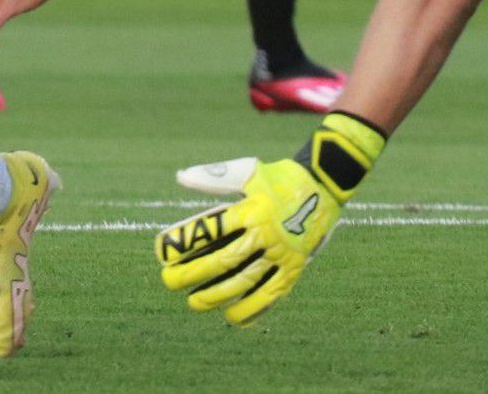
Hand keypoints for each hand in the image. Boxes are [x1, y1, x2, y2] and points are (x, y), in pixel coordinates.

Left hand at [157, 114, 383, 324]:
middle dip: (193, 274)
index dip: (184, 243)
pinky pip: (272, 293)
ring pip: (246, 281)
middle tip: (169, 282)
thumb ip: (214, 177)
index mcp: (250, 210)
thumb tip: (180, 178)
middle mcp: (266, 235)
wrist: (325, 184)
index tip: (162, 254)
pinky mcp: (295, 268)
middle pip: (224, 260)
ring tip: (194, 302)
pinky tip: (232, 317)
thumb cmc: (278, 177)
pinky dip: (252, 307)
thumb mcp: (248, 170)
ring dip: (218, 295)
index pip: (211, 230)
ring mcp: (282, 254)